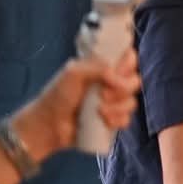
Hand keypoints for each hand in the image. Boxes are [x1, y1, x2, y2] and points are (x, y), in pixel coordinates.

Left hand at [14, 47, 139, 160]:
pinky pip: (126, 119)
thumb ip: (97, 68)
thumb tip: (117, 77)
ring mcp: (112, 103)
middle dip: (122, 89)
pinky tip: (105, 122)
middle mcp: (111, 83)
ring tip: (100, 112)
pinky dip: (117, 120)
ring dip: (118, 107)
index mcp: (103, 67)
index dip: (128, 64)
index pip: (128, 57)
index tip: (117, 73)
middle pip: (135, 80)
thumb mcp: (72, 73)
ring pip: (132, 101)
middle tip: (103, 95)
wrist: (48, 126)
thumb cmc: (57, 96)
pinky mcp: (111, 120)